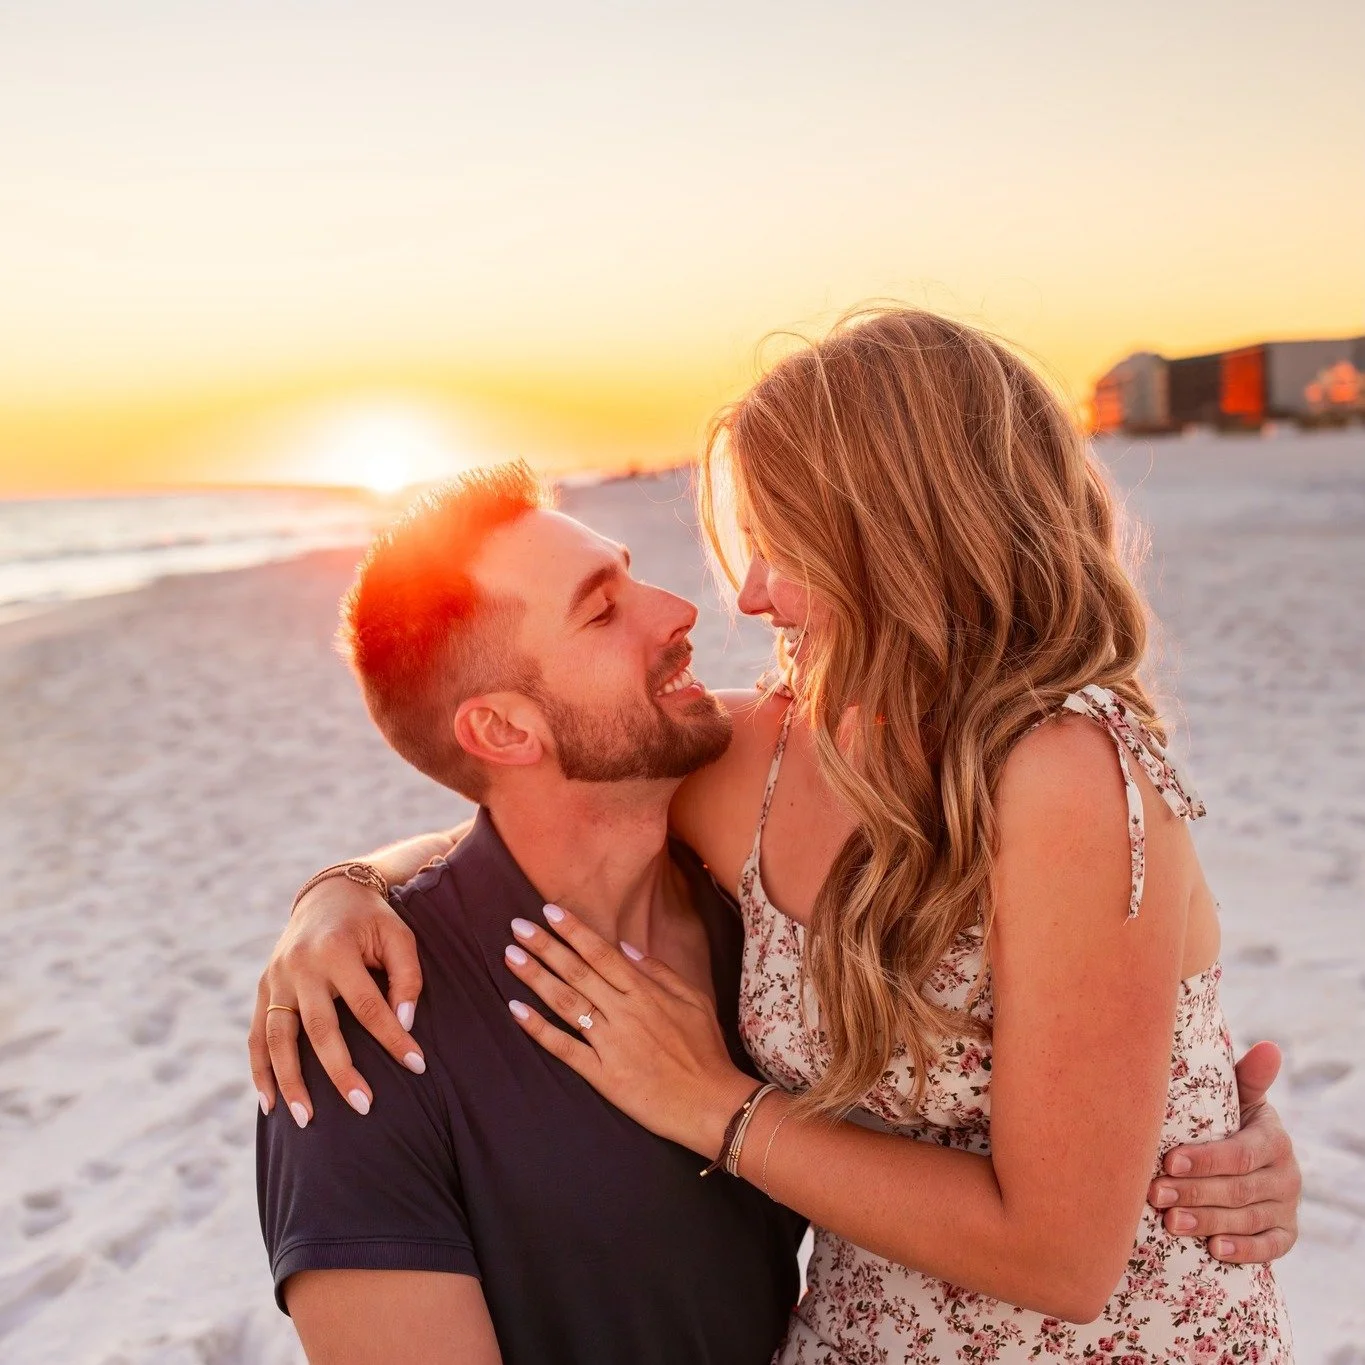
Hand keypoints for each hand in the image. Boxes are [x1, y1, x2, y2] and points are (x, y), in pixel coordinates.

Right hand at [248, 877, 426, 1126]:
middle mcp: (300, 965)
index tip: (417, 1065)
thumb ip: (406, 977)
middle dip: (341, 1071)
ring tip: (306, 1120)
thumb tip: (404, 1024)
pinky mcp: (263, 987)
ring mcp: (275, 978)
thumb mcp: (398, 935)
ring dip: (290, 1081)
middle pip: (319, 1028)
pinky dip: (260, 1070)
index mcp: (336, 949)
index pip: (368, 1005)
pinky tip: (270, 1103)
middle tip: (364, 1107)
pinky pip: (256, 1036)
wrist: (328, 893)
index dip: (393, 1037)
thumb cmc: (373, 920)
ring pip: (278, 1038)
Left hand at [502, 904, 755, 1157]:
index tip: (549, 912)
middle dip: (545, 946)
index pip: (601, 953)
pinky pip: (564, 1048)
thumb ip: (659, 970)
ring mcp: (610, 1043)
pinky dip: (538, 1030)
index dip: (574, 931)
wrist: (710, 1103)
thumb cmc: (704, 1050)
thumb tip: (625, 946)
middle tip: (518, 926)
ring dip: (536, 978)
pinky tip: (516, 1011)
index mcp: (644, 992)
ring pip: (566, 1004)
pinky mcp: (602, 1074)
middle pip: (577, 972)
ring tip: (511, 956)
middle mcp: (623, 1012)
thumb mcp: (693, 1000)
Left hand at [1146, 1040, 1299, 1262]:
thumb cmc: (1230, 1121)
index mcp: (1273, 1139)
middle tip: (1155, 1194)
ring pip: (1247, 1220)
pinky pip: (1268, 1249)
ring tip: (1170, 1222)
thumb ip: (1248, 1077)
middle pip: (1238, 1190)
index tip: (1168, 1161)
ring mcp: (1286, 1208)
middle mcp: (1286, 1176)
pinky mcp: (1285, 1235)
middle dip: (1194, 1192)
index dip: (1206, 1160)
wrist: (1248, 1159)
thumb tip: (1271, 1046)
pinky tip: (1214, 1250)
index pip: (1240, 1153)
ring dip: (1207, 1222)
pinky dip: (1243, 1251)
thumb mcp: (1239, 1099)